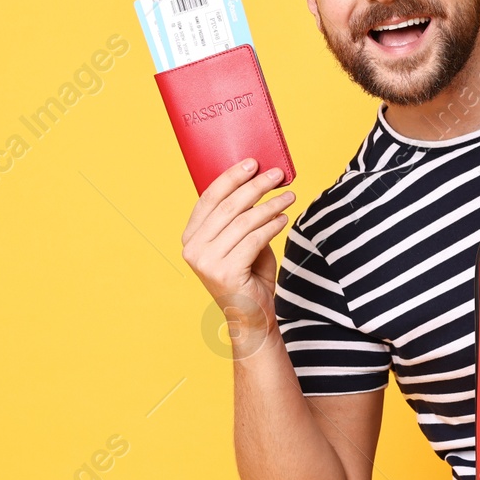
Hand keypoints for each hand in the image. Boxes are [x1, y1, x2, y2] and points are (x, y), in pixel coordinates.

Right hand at [181, 159, 295, 355]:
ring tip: (289, 197)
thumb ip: (241, 216)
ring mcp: (206, 262)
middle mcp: (193, 248)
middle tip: (277, 175)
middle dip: (255, 186)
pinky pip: (254, 239)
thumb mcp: (241, 240)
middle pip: (228, 206)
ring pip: (244, 221)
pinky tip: (284, 219)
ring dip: (270, 205)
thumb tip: (256, 179)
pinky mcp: (225, 272)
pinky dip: (272, 226)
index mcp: (191, 236)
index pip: (209, 198)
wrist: (253, 316)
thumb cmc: (249, 274)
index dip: (231, 178)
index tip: (252, 162)